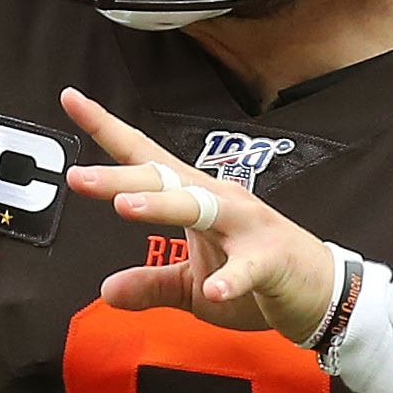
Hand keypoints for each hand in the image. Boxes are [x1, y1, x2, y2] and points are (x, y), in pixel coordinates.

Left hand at [60, 87, 337, 338]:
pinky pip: (249, 267)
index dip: (106, 128)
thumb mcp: (192, 285)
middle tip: (75, 177)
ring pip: (200, 208)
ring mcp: (248, 226)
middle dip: (118, 178)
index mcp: (194, 197)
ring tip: (124, 208)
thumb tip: (106, 290)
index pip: (144, 157)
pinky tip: (215, 289)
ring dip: (163, 206)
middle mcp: (218, 200)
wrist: (323, 295)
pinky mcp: (272, 259)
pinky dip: (231, 278)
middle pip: (162, 181)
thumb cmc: (258, 281)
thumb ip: (151, 283)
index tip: (69, 98)